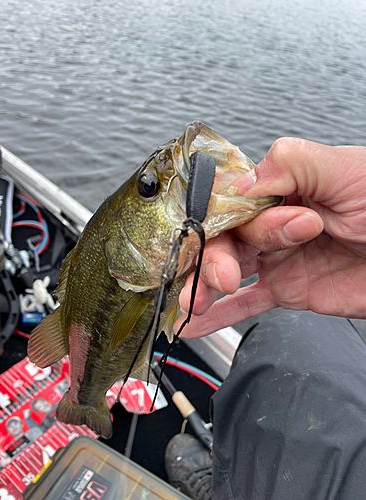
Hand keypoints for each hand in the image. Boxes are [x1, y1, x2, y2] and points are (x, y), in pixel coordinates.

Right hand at [176, 138, 365, 337]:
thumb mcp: (345, 169)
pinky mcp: (289, 289)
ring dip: (203, 287)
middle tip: (229, 274)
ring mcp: (279, 258)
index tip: (216, 232)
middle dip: (216, 258)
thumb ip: (290, 164)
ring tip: (193, 303)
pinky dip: (223, 314)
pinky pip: (249, 302)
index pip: (230, 201)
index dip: (218, 219)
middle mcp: (274, 222)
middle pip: (224, 239)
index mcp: (282, 187)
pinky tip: (198, 321)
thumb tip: (241, 182)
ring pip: (228, 271)